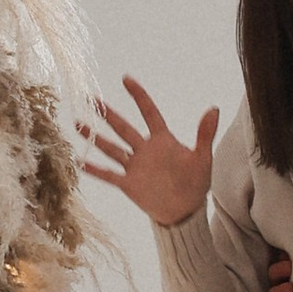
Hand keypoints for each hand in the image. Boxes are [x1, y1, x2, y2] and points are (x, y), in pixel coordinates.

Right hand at [78, 77, 215, 228]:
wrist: (184, 212)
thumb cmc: (195, 184)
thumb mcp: (202, 159)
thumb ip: (204, 134)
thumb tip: (214, 108)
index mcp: (162, 140)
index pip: (148, 112)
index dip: (138, 96)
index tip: (126, 79)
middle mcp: (145, 150)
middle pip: (123, 127)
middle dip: (107, 114)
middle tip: (92, 99)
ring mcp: (135, 166)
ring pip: (112, 147)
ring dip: (95, 136)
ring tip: (78, 123)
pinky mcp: (128, 184)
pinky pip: (108, 174)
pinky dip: (94, 168)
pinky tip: (79, 160)